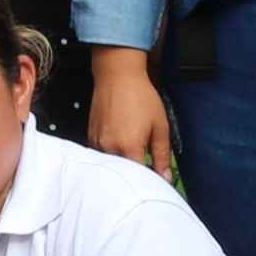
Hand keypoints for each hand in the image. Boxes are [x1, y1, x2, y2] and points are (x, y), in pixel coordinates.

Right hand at [87, 54, 175, 177]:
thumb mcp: (160, 125)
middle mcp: (109, 148)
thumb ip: (162, 155)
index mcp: (129, 147)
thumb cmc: (140, 97)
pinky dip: (111, 155)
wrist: (118, 76)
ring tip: (132, 150)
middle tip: (146, 164)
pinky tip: (120, 144)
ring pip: (111, 165)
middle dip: (135, 174)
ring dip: (122, 164)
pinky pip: (101, 155)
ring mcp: (97, 143)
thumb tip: (165, 177)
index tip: (155, 178)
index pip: (138, 177)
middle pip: (123, 174)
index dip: (148, 180)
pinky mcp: (91, 137)